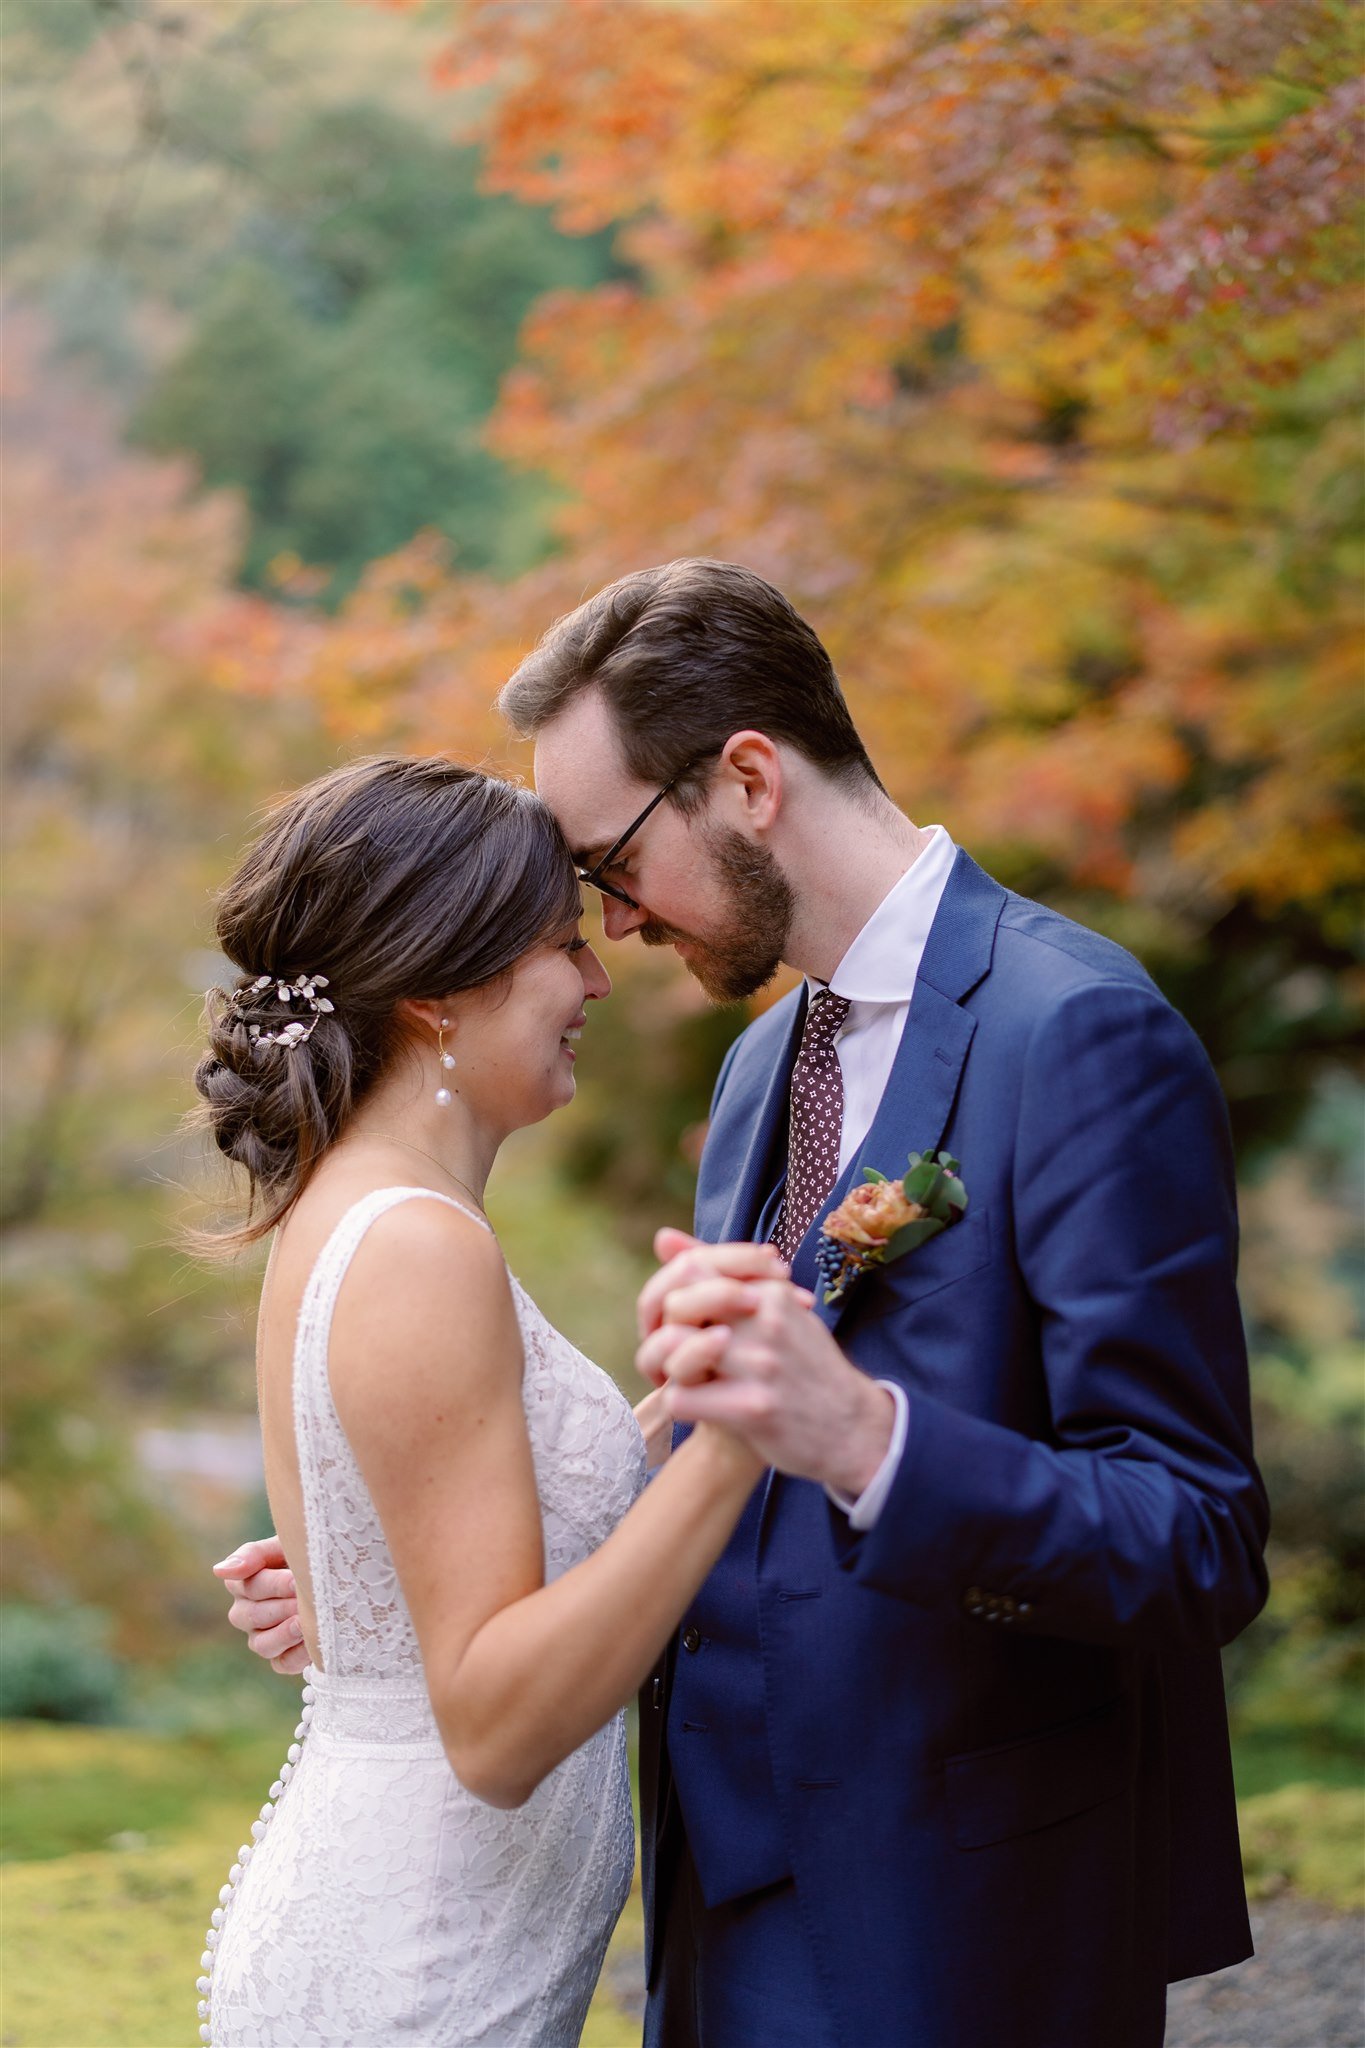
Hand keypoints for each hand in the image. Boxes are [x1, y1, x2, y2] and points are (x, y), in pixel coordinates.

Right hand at [213, 1535, 305, 1674]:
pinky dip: (297, 1655)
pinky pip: (282, 1663)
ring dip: (285, 1634)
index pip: (248, 1586)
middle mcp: (245, 1612)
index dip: (274, 1585)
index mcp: (242, 1582)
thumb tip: (218, 1570)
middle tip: (305, 1601)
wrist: (336, 1577)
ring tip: (305, 1623)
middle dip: (282, 1607)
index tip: (296, 1581)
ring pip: (262, 1645)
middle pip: (252, 1616)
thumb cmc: (306, 1555)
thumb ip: (253, 1554)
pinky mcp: (280, 1658)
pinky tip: (313, 1642)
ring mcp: (261, 1637)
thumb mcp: (284, 1545)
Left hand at [637, 1233, 894, 1496]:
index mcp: (770, 1290)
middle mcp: (766, 1318)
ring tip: (687, 1379)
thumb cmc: (804, 1367)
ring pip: (674, 1348)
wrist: (853, 1429)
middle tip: (674, 1353)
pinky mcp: (753, 1408)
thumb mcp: (775, 1312)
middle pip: (678, 1305)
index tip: (685, 1323)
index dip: (676, 1297)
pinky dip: (679, 1404)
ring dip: (669, 1368)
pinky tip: (699, 1408)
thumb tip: (662, 1237)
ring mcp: (761, 1362)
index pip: (694, 1268)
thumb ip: (722, 1275)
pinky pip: (680, 1397)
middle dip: (664, 1330)